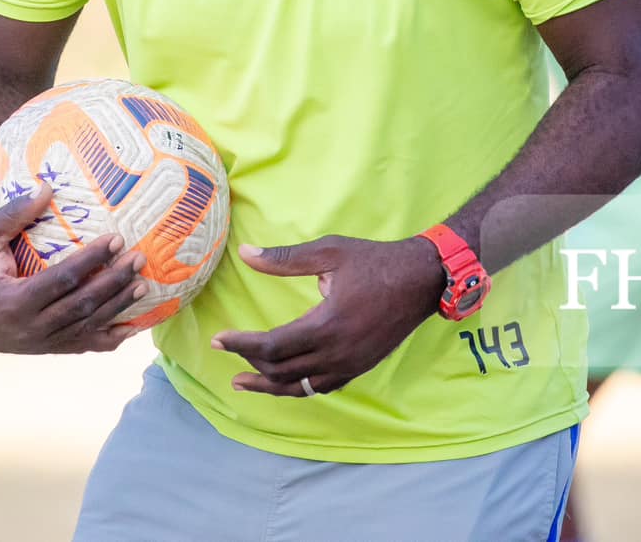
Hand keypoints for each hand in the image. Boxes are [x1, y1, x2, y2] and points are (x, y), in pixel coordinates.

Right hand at [0, 182, 144, 353]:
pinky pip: (84, 345)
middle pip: (82, 306)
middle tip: (138, 259)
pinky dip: (111, 338)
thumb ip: (12, 213)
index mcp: (14, 301)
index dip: (92, 260)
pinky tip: (134, 326)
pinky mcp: (46, 348)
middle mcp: (30, 328)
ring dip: (118, 307)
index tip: (116, 239)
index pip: (63, 279)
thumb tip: (47, 186)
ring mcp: (40, 343)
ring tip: (144, 285)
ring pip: (87, 327)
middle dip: (114, 283)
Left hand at [211, 235, 446, 396]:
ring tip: (243, 383)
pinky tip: (286, 382)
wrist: (421, 280)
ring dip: (268, 386)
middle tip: (228, 351)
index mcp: (326, 325)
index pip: (272, 347)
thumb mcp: (329, 252)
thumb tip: (246, 254)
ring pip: (300, 387)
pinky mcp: (360, 368)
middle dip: (250, 363)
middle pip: (281, 370)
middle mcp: (337, 353)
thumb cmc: (374, 262)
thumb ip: (285, 258)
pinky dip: (298, 387)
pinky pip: (322, 387)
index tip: (219, 340)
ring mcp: (350, 365)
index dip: (241, 345)